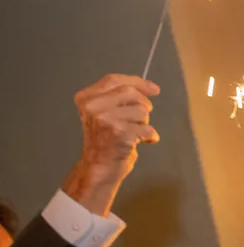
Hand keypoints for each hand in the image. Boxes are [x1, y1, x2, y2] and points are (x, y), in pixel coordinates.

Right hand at [62, 75, 160, 215]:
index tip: (154, 88)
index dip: (137, 82)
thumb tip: (148, 88)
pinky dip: (150, 136)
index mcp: (86, 98)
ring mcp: (105, 120)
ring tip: (135, 132)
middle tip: (142, 118)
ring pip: (141, 110)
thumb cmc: (104, 140)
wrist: (99, 166)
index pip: (114, 80)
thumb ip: (117, 97)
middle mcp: (93, 107)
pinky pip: (147, 128)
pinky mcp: (119, 134)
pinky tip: (142, 141)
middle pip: (131, 93)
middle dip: (143, 105)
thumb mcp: (101, 112)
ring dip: (144, 122)